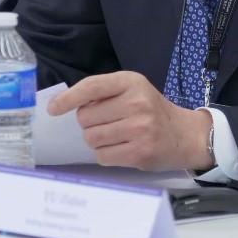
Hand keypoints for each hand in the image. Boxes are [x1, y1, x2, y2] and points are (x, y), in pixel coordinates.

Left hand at [47, 72, 212, 171]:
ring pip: (91, 138)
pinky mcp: (139, 152)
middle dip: (90, 123)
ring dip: (97, 140)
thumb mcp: (134, 89)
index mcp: (132, 82)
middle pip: (85, 118)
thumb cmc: (152, 110)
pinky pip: (102, 156)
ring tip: (116, 136)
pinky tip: (122, 148)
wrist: (184, 134)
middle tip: (109, 122)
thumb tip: (66, 104)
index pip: (92, 87)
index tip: (53, 109)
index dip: (69, 98)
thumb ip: (105, 92)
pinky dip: (106, 154)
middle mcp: (137, 103)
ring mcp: (139, 129)